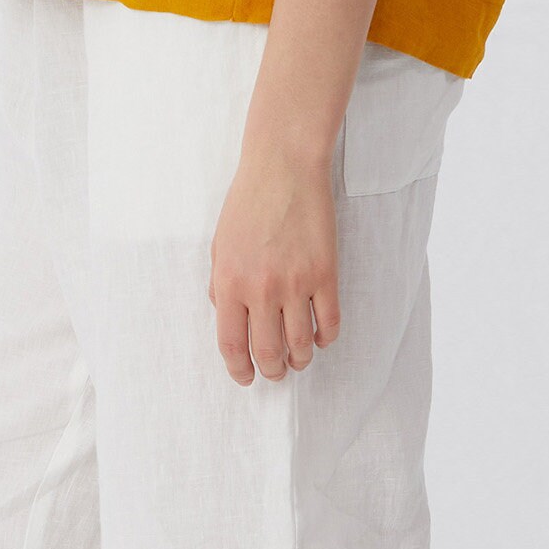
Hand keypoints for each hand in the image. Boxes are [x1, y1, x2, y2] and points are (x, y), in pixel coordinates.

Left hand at [209, 137, 340, 383]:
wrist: (283, 170)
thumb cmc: (246, 204)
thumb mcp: (219, 245)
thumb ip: (220, 284)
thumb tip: (224, 314)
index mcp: (228, 283)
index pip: (231, 342)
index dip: (238, 368)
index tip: (245, 378)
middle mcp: (261, 290)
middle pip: (267, 350)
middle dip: (272, 370)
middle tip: (275, 373)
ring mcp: (296, 284)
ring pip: (301, 343)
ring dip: (300, 360)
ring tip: (298, 361)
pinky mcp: (325, 275)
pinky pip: (330, 322)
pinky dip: (326, 338)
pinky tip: (320, 339)